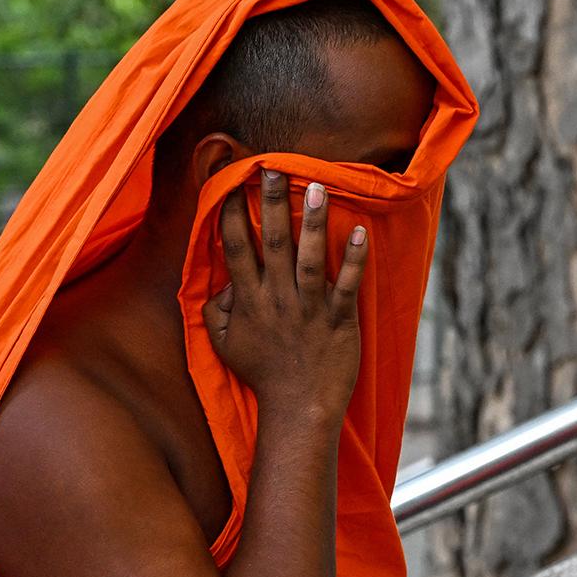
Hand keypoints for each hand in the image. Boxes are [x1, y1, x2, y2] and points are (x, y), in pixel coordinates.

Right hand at [203, 169, 368, 431]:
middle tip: (270, 168)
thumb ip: (217, 311)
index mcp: (249, 301)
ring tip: (314, 185)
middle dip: (269, 203)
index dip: (230, 216)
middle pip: (272, 243)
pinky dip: (354, 259)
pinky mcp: (340, 319)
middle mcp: (277, 299)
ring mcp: (310, 308)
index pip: (236, 250)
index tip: (228, 185)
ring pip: (309, 258)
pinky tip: (360, 231)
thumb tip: (221, 284)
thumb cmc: (263, 374)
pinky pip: (347, 284)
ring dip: (312, 221)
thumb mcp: (224, 345)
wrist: (299, 408)